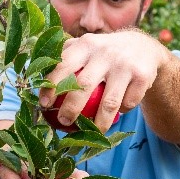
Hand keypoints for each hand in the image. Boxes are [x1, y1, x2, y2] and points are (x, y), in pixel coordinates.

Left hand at [38, 30, 169, 131]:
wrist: (144, 46)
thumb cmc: (103, 53)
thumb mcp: (86, 47)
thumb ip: (65, 57)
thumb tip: (35, 78)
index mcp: (86, 45)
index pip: (63, 65)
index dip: (51, 85)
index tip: (44, 104)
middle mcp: (105, 52)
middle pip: (84, 86)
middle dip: (71, 109)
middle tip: (65, 123)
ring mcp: (125, 65)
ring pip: (109, 102)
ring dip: (99, 123)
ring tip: (91, 133)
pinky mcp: (143, 76)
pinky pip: (128, 103)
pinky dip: (122, 112)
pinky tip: (117, 113)